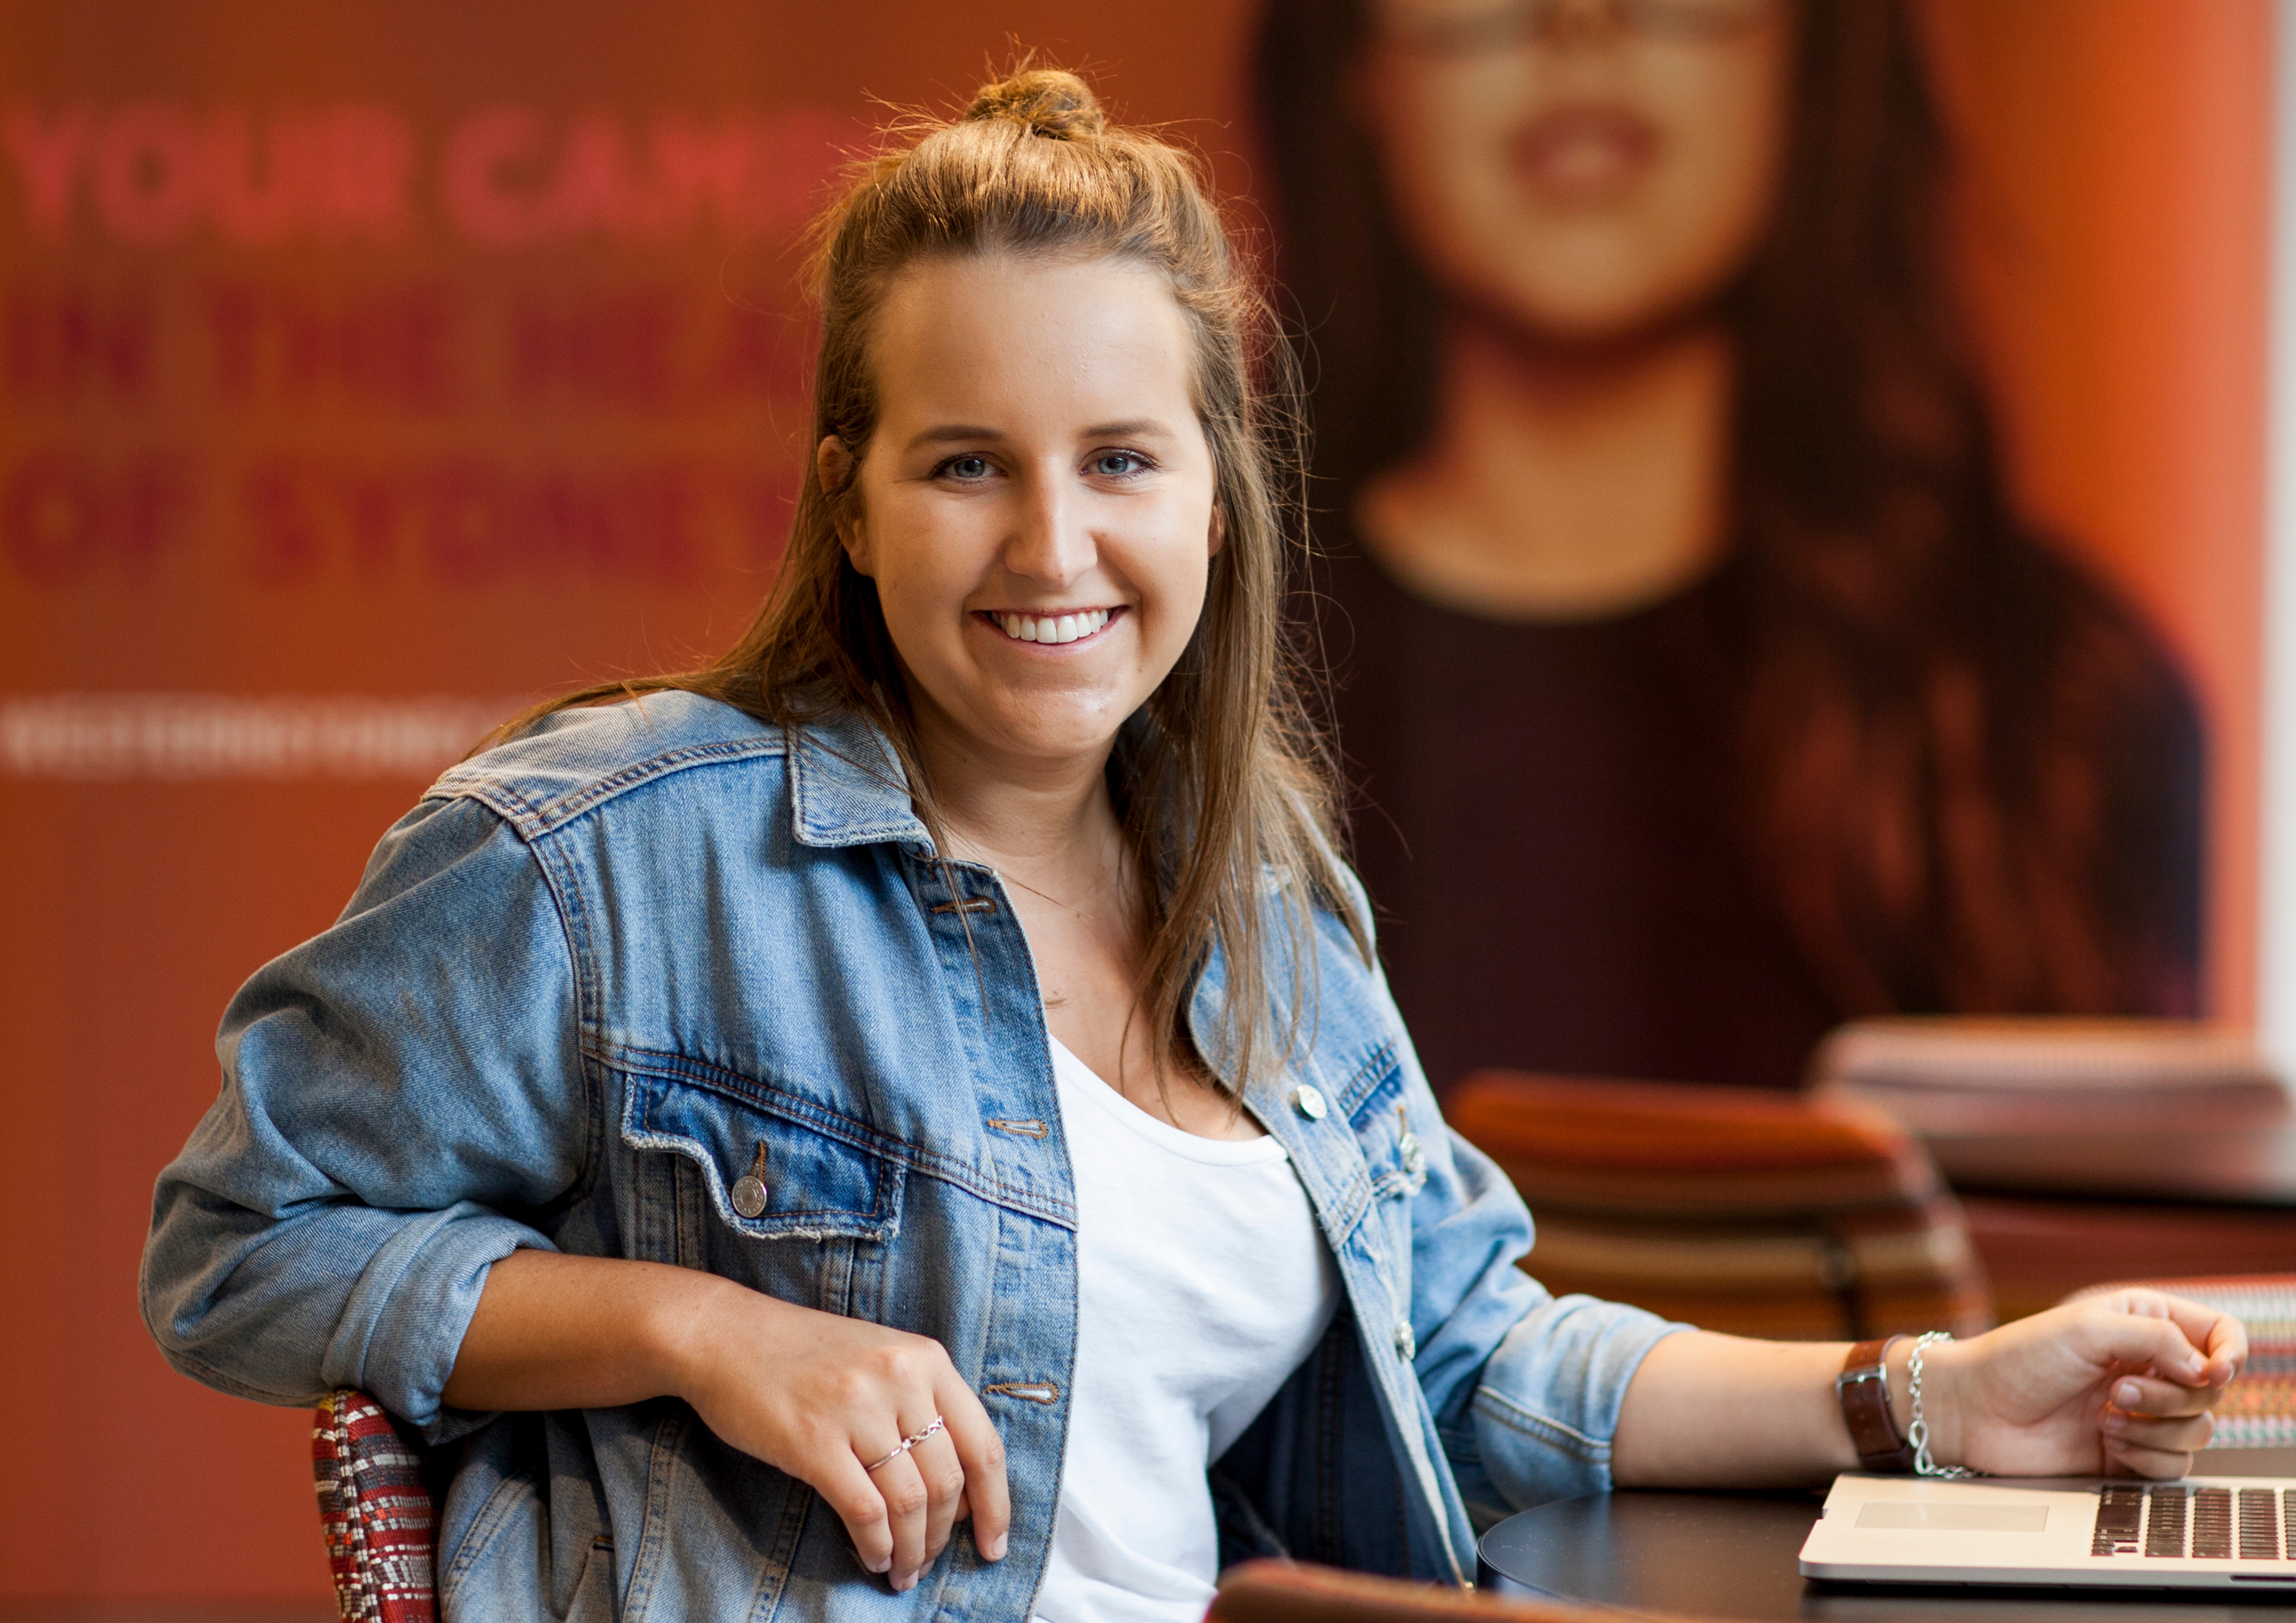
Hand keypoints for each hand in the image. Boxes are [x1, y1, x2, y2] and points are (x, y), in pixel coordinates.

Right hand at [670, 1280, 1010, 1591]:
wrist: (728, 1335)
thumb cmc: (805, 1354)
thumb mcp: (882, 1361)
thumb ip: (924, 1410)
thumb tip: (960, 1492)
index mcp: (926, 1359)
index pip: (983, 1444)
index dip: (996, 1505)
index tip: (992, 1543)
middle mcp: (900, 1379)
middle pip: (948, 1481)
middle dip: (943, 1536)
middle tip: (928, 1561)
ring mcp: (857, 1409)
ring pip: (910, 1503)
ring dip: (911, 1550)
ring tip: (903, 1570)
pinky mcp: (813, 1441)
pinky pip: (864, 1511)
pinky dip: (875, 1546)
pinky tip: (872, 1558)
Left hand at [1917, 1291, 2245, 1478]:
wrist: (1976, 1410)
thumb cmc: (2018, 1359)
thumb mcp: (2087, 1329)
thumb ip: (2158, 1339)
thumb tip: (2207, 1369)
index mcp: (2143, 1323)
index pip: (2219, 1335)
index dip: (2230, 1354)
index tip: (2212, 1371)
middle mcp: (2149, 1366)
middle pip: (2212, 1390)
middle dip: (2172, 1396)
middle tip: (2117, 1392)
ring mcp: (2142, 1412)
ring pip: (2200, 1430)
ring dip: (2156, 1428)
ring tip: (2104, 1417)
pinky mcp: (2132, 1453)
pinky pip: (2175, 1465)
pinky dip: (2146, 1457)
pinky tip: (2107, 1442)